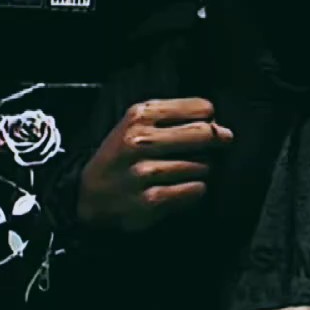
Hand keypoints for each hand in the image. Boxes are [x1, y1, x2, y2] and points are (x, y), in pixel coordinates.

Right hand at [77, 97, 232, 232]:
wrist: (90, 194)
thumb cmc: (123, 155)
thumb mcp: (137, 123)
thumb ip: (173, 116)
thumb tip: (219, 124)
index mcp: (140, 115)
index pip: (200, 108)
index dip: (210, 118)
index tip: (208, 124)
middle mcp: (140, 141)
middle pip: (204, 134)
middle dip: (216, 140)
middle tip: (220, 145)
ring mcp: (144, 172)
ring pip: (202, 165)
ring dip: (204, 168)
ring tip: (192, 169)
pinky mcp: (151, 201)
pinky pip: (194, 190)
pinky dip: (197, 189)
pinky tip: (188, 187)